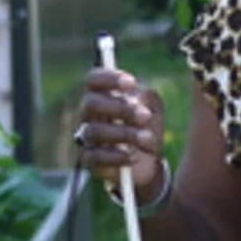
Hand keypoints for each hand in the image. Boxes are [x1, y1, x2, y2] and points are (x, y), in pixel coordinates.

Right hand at [75, 66, 167, 200]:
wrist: (150, 161)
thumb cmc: (147, 128)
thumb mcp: (153, 109)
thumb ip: (147, 96)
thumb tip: (136, 96)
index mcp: (102, 95)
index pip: (94, 79)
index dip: (109, 78)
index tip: (132, 83)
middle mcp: (89, 114)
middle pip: (91, 103)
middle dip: (120, 108)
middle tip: (145, 116)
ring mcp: (86, 137)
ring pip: (94, 131)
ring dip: (123, 134)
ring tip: (147, 139)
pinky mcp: (88, 159)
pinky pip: (94, 157)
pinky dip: (114, 157)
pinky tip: (130, 158)